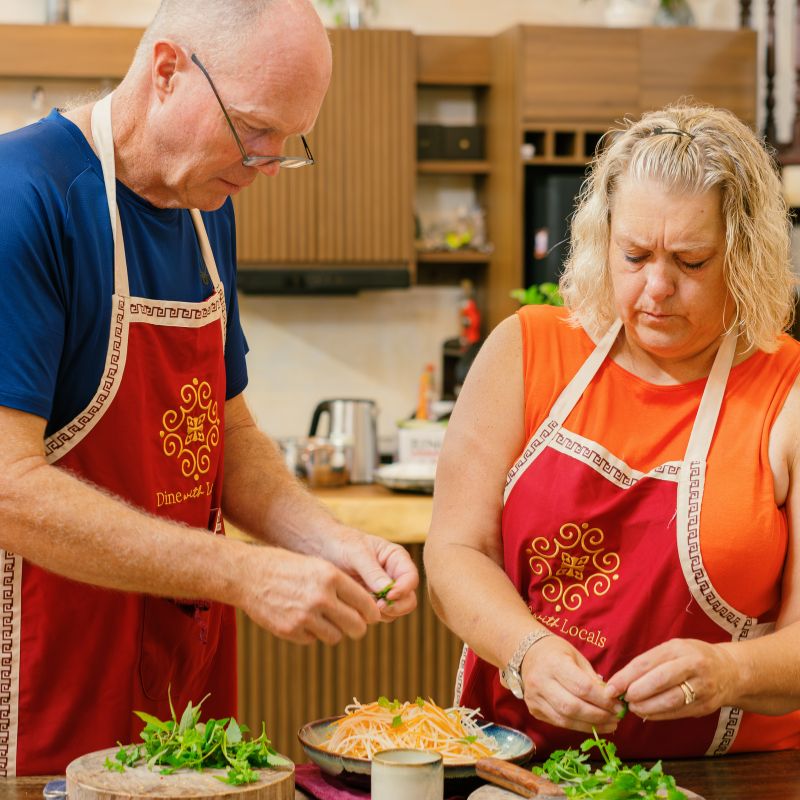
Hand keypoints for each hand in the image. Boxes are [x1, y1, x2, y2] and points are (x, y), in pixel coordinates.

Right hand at [238, 545, 383, 645]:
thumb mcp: (317, 566)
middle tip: (356, 626)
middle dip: (358, 628)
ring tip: (324, 619)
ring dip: (333, 631)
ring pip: (336, 637)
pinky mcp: (290, 631)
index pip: (365, 603)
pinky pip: (313, 640)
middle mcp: (321, 597)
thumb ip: (340, 585)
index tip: (372, 616)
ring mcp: (305, 616)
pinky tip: (301, 618)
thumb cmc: (287, 567)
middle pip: (356, 626)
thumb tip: (365, 609)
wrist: (249, 574)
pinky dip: (311, 633)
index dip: (372, 612)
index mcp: (331, 577)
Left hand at [320, 528, 418, 620]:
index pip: (411, 578)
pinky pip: (378, 616)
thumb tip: (388, 590)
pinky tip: (355, 606)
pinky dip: (369, 615)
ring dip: (382, 613)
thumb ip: (372, 571)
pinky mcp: (372, 602)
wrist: (323, 549)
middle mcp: (394, 576)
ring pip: (395, 612)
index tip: (387, 596)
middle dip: (396, 607)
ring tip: (362, 603)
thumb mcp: (357, 553)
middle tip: (378, 606)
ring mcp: (384, 592)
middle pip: (408, 600)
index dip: (403, 589)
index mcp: (397, 559)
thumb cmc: (342, 544)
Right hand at [520, 635, 622, 733]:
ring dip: (591, 725)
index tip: (619, 705)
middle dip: (598, 716)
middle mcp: (541, 681)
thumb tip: (612, 699)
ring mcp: (534, 698)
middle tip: (617, 718)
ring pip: (565, 719)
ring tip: (610, 724)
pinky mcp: (534, 710)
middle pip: (573, 706)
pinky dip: (579, 726)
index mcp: (553, 663)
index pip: (581, 686)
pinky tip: (593, 724)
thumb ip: (591, 678)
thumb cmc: (556, 653)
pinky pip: (559, 722)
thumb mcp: (576, 657)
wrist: (527, 654)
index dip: (602, 699)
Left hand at [606, 638, 738, 720]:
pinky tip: (647, 714)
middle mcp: (692, 666)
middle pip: (660, 680)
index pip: (646, 662)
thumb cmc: (692, 657)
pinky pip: (678, 712)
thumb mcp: (673, 649)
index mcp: (678, 648)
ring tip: (633, 707)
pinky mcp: (706, 706)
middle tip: (622, 698)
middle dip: (637, 692)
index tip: (610, 687)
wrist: (730, 671)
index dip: (626, 677)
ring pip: (670, 700)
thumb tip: (621, 681)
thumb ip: (650, 662)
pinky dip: (659, 715)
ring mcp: (702, 687)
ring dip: (647, 707)